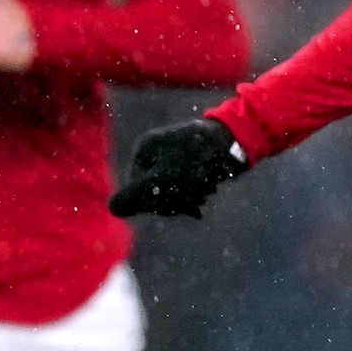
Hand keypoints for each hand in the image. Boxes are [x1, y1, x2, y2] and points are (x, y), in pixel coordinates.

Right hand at [109, 117, 245, 218]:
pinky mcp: (189, 158)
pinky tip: (207, 192)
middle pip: (153, 189)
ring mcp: (172, 153)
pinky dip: (193, 191)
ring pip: (170, 188)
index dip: (154, 202)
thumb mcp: (164, 180)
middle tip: (195, 201)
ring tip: (205, 194)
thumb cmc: (200, 160)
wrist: (239, 141)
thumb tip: (112, 209)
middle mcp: (155, 150)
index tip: (175, 202)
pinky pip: (183, 182)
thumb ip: (135, 196)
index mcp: (144, 149)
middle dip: (172, 201)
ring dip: (186, 198)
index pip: (135, 188)